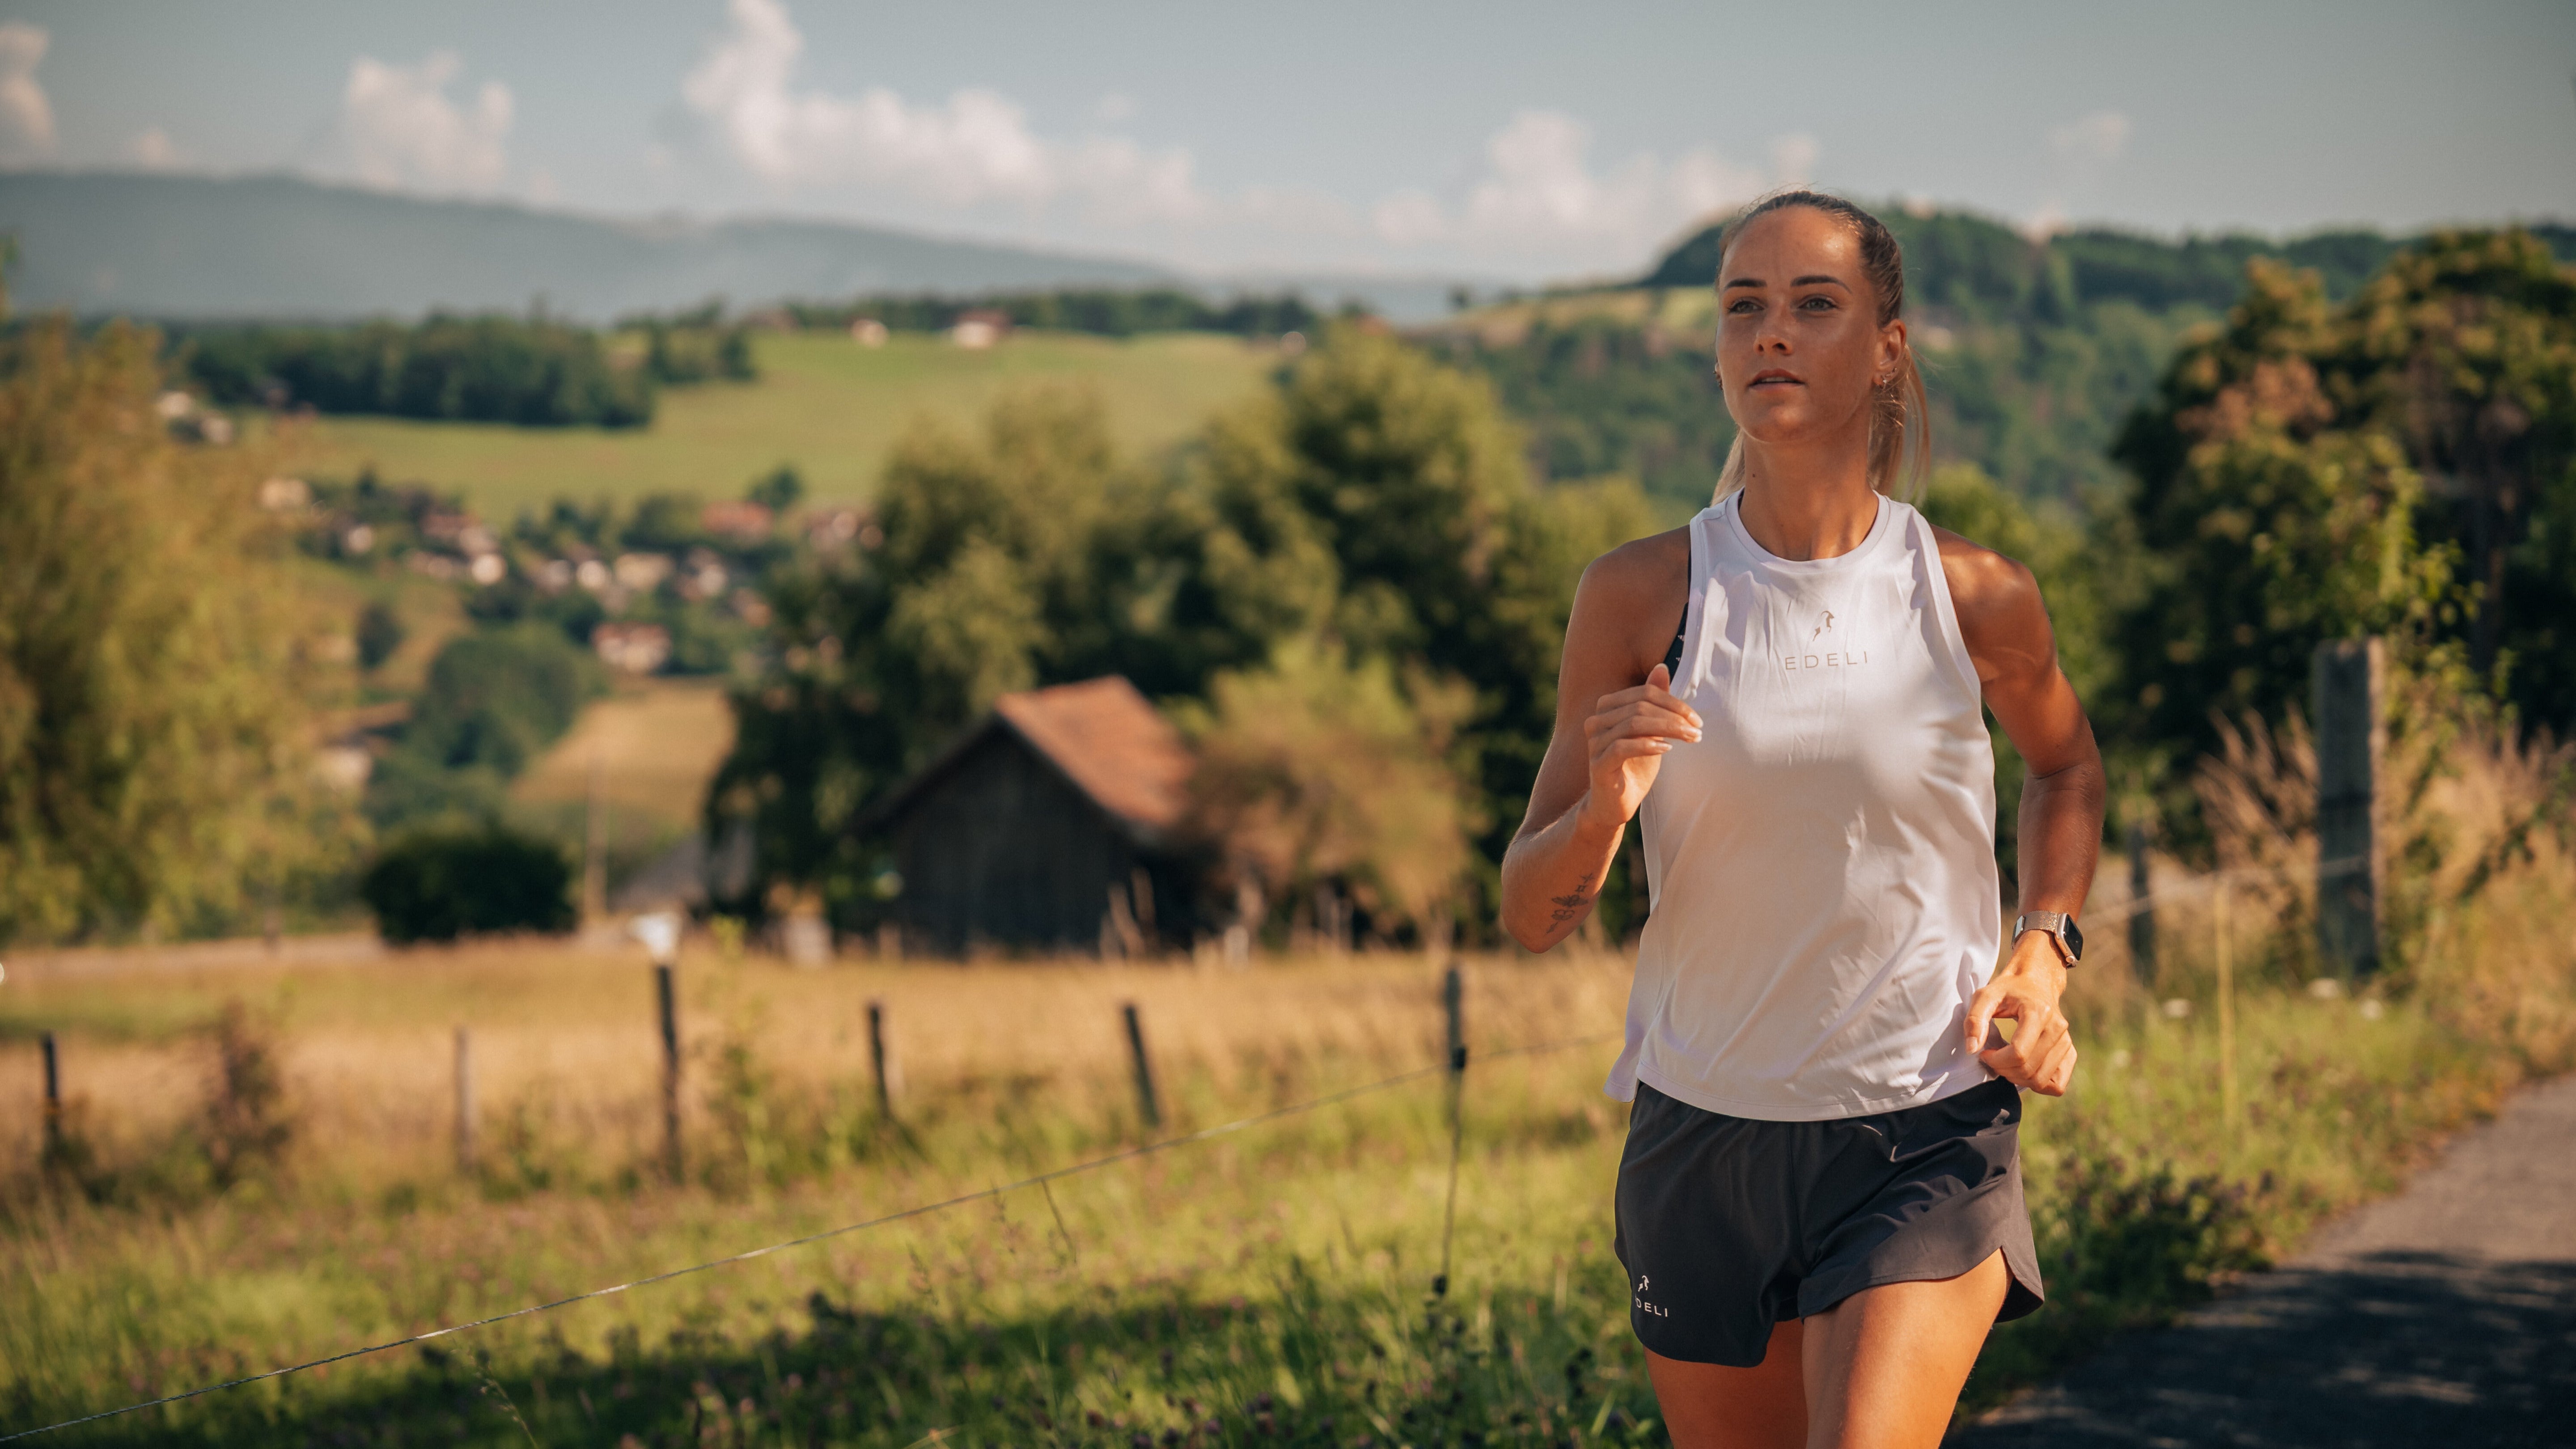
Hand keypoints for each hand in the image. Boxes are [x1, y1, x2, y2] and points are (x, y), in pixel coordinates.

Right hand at [1578, 663, 1701, 829]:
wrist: (1614, 804)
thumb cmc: (1634, 766)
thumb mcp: (1650, 731)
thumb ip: (1654, 701)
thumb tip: (1662, 667)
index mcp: (1607, 708)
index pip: (1644, 693)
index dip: (1673, 702)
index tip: (1696, 719)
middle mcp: (1597, 721)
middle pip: (1640, 706)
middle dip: (1674, 717)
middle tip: (1697, 731)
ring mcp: (1595, 743)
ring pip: (1634, 724)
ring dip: (1668, 730)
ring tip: (1689, 739)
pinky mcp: (1598, 764)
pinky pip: (1623, 747)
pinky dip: (1649, 745)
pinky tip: (1667, 750)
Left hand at [1965, 933, 2077, 1095]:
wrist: (2036, 981)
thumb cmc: (2008, 989)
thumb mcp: (1985, 996)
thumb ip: (1974, 1020)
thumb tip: (1972, 1049)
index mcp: (2039, 1012)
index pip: (2019, 1053)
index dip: (1996, 1061)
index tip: (1984, 1052)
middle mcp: (2058, 1028)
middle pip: (2029, 1070)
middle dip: (2004, 1071)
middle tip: (1992, 1058)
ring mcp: (2066, 1041)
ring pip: (2042, 1081)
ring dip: (2018, 1079)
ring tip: (2006, 1064)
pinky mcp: (2069, 1051)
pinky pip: (2057, 1084)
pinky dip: (2038, 1085)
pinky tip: (2023, 1071)